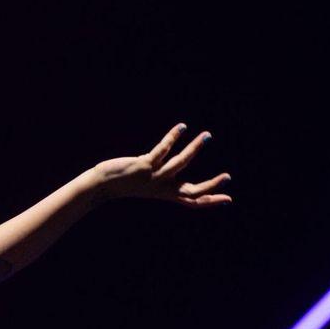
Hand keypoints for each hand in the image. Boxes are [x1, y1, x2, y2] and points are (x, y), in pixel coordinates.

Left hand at [90, 124, 232, 207]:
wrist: (101, 185)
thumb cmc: (124, 182)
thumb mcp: (148, 182)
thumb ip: (161, 174)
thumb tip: (171, 162)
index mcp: (165, 193)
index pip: (192, 201)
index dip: (210, 200)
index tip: (228, 199)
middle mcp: (162, 187)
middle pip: (191, 191)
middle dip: (210, 185)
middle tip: (228, 176)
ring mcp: (153, 176)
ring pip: (179, 164)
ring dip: (194, 149)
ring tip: (207, 135)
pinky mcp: (143, 165)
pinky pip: (162, 149)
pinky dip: (172, 137)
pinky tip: (182, 127)